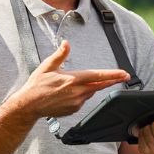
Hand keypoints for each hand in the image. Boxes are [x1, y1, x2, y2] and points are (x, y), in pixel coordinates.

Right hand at [9, 41, 129, 117]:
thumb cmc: (37, 85)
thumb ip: (60, 55)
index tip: (124, 74)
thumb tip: (67, 43)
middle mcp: (77, 92)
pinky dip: (81, 95)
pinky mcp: (74, 110)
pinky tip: (69, 93)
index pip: (98, 76)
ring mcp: (76, 103)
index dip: (113, 75)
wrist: (29, 105)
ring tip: (74, 83)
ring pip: (90, 92)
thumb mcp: (47, 66)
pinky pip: (82, 100)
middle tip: (124, 76)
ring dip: (91, 87)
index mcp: (73, 79)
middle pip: (100, 85)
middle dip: (112, 80)